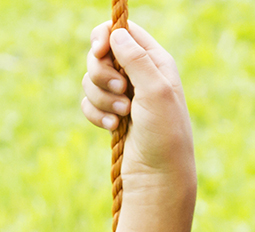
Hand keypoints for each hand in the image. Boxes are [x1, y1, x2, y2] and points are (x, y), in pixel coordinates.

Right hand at [82, 22, 194, 187]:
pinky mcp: (112, 115)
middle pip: (101, 54)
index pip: (124, 32)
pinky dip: (96, 114)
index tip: (98, 52)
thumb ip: (136, 59)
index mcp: (156, 62)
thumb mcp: (156, 91)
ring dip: (101, 98)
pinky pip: (89, 103)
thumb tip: (116, 33)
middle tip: (121, 92)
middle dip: (102, 73)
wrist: (158, 176)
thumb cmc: (165, 134)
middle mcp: (139, 75)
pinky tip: (113, 128)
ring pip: (92, 80)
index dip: (105, 37)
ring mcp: (124, 96)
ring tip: (122, 116)